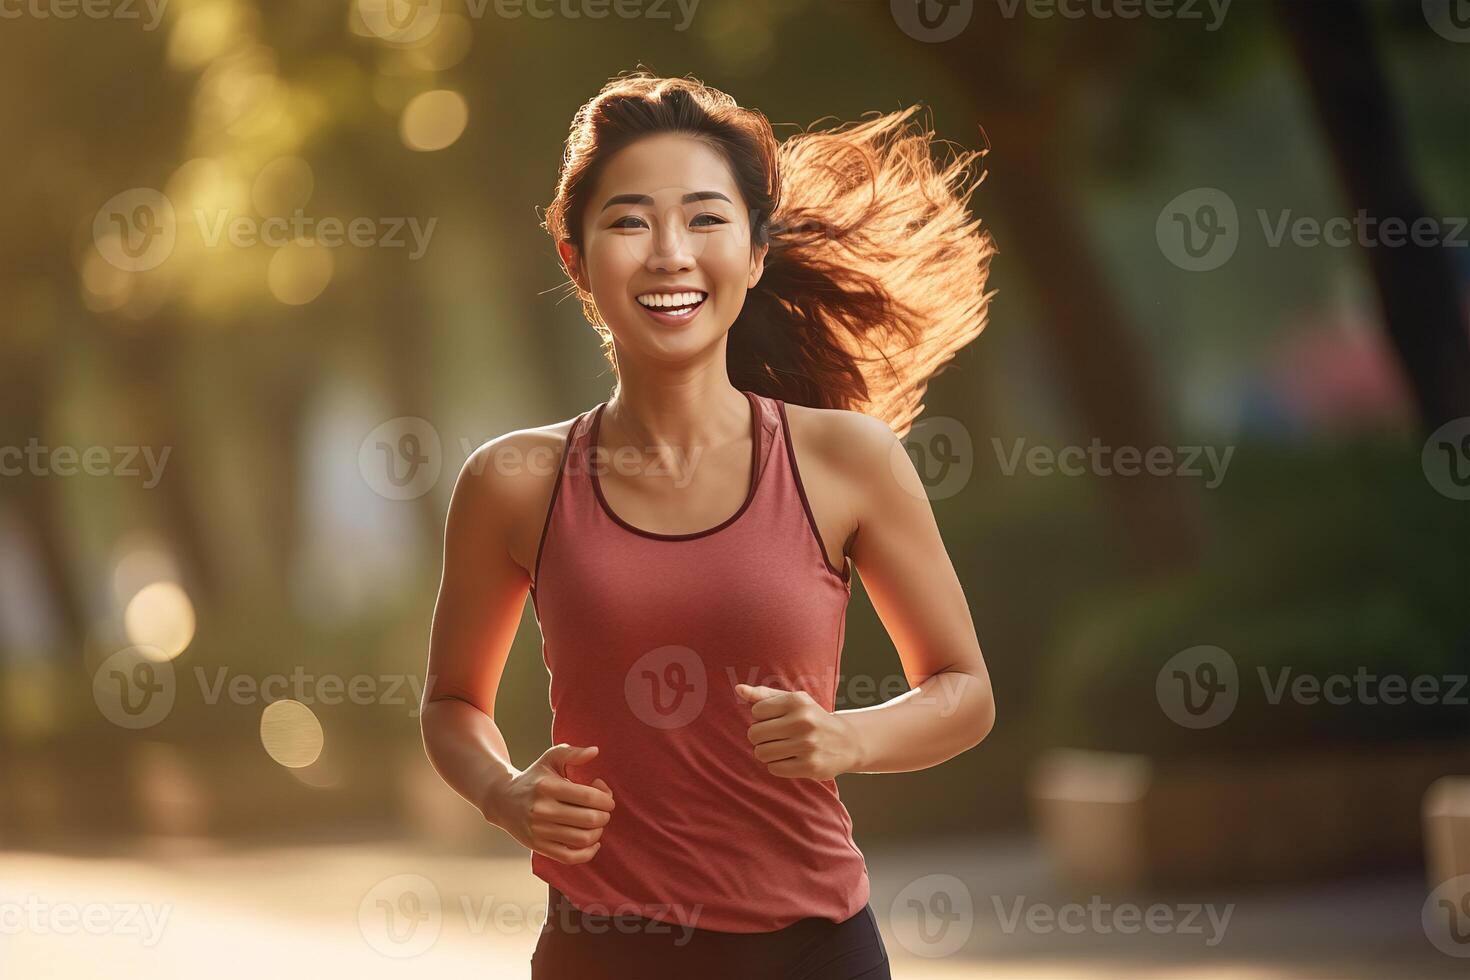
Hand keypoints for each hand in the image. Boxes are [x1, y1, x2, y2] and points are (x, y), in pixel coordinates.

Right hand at [481, 743, 614, 864]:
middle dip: (605, 815)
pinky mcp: (538, 846)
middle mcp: (542, 810)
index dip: (606, 799)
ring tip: (597, 824)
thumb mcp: (550, 759)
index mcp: (548, 786)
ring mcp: (539, 830)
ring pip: (582, 839)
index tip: (606, 798)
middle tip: (603, 811)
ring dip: (598, 832)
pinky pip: (570, 857)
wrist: (503, 800)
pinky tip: (593, 842)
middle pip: (589, 819)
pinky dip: (588, 853)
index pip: (589, 797)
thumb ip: (572, 753)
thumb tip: (595, 751)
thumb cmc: (534, 778)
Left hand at [735, 683, 860, 780]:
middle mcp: (803, 721)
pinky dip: (777, 765)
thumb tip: (739, 689)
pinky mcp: (810, 766)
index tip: (775, 720)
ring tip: (781, 748)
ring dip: (767, 753)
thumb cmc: (812, 718)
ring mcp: (807, 744)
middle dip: (760, 737)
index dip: (761, 718)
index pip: (756, 712)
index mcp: (797, 701)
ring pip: (762, 753)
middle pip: (755, 734)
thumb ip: (764, 695)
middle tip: (775, 737)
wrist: (847, 742)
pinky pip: (774, 768)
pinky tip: (790, 759)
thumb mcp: (793, 701)